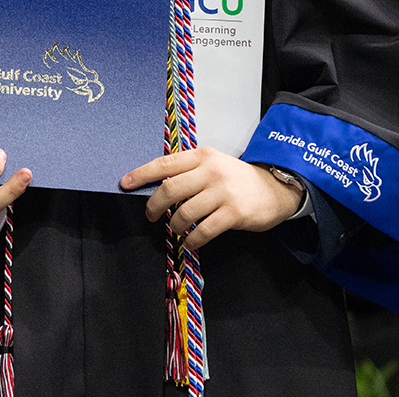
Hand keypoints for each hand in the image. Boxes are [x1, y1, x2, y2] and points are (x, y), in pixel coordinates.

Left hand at [120, 146, 304, 250]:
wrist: (274, 189)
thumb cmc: (236, 178)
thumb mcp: (212, 164)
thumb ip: (187, 171)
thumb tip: (157, 186)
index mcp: (201, 156)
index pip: (164, 163)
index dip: (141, 174)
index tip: (125, 183)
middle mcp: (210, 171)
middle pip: (170, 189)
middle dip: (154, 205)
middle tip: (150, 214)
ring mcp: (223, 192)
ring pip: (184, 212)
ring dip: (174, 225)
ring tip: (175, 228)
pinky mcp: (234, 213)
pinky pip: (204, 231)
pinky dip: (192, 239)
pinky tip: (190, 242)